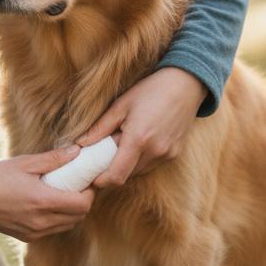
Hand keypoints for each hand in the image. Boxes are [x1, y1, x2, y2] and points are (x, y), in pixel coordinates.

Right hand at [0, 144, 95, 240]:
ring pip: (67, 225)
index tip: (86, 180)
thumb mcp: (25, 163)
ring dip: (72, 212)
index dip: (90, 192)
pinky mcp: (27, 237)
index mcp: (43, 201)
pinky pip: (53, 230)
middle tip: (77, 186)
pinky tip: (48, 205)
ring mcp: (34, 232)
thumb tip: (78, 151)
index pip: (83, 204)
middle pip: (79, 217)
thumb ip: (54, 159)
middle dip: (83, 201)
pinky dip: (58, 219)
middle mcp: (41, 221)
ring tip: (63, 194)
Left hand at [77, 67, 206, 187]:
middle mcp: (155, 151)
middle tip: (104, 154)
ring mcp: (167, 155)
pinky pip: (151, 165)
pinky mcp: (175, 154)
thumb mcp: (121, 105)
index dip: (101, 181)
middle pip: (126, 176)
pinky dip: (141, 160)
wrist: (185, 84)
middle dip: (112, 169)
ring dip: (127, 165)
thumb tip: (80, 145)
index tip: (92, 175)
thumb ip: (100, 128)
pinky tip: (141, 141)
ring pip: (139, 172)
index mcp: (138, 139)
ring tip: (124, 143)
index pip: (116, 176)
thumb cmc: (150, 90)